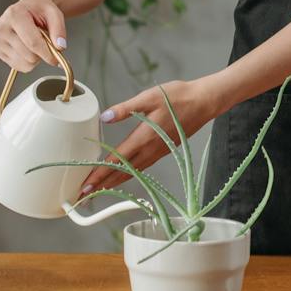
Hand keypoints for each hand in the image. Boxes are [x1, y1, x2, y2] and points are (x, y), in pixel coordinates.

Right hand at [0, 0, 67, 71]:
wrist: (27, 8)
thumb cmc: (38, 10)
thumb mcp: (54, 13)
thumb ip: (59, 29)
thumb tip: (59, 47)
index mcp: (14, 15)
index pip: (33, 43)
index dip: (47, 53)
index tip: (56, 58)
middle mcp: (2, 28)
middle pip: (29, 56)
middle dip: (42, 53)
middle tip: (44, 42)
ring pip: (24, 63)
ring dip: (35, 58)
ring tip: (35, 43)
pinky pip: (18, 66)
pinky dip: (27, 61)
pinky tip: (27, 48)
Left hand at [80, 78, 224, 197]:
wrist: (204, 102)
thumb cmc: (178, 97)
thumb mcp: (149, 97)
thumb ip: (125, 109)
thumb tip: (105, 117)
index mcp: (143, 138)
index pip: (116, 161)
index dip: (99, 174)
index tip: (86, 184)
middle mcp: (150, 149)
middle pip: (122, 172)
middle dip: (103, 183)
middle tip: (86, 193)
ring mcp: (158, 152)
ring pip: (132, 172)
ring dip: (115, 181)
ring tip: (100, 187)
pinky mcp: (163, 150)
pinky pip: (142, 168)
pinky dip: (128, 174)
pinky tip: (123, 174)